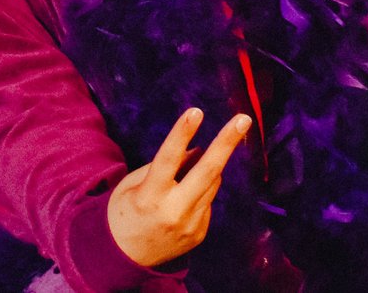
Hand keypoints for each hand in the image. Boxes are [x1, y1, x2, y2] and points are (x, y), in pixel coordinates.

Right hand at [105, 106, 254, 267]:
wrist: (123, 258)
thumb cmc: (125, 211)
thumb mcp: (134, 183)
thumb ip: (166, 165)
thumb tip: (199, 150)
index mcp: (149, 197)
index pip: (168, 160)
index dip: (182, 133)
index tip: (196, 110)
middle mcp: (173, 212)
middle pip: (207, 172)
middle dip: (227, 142)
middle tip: (244, 118)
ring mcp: (189, 226)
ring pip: (212, 183)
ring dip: (206, 169)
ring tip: (184, 176)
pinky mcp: (199, 234)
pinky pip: (208, 201)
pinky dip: (200, 192)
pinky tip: (181, 203)